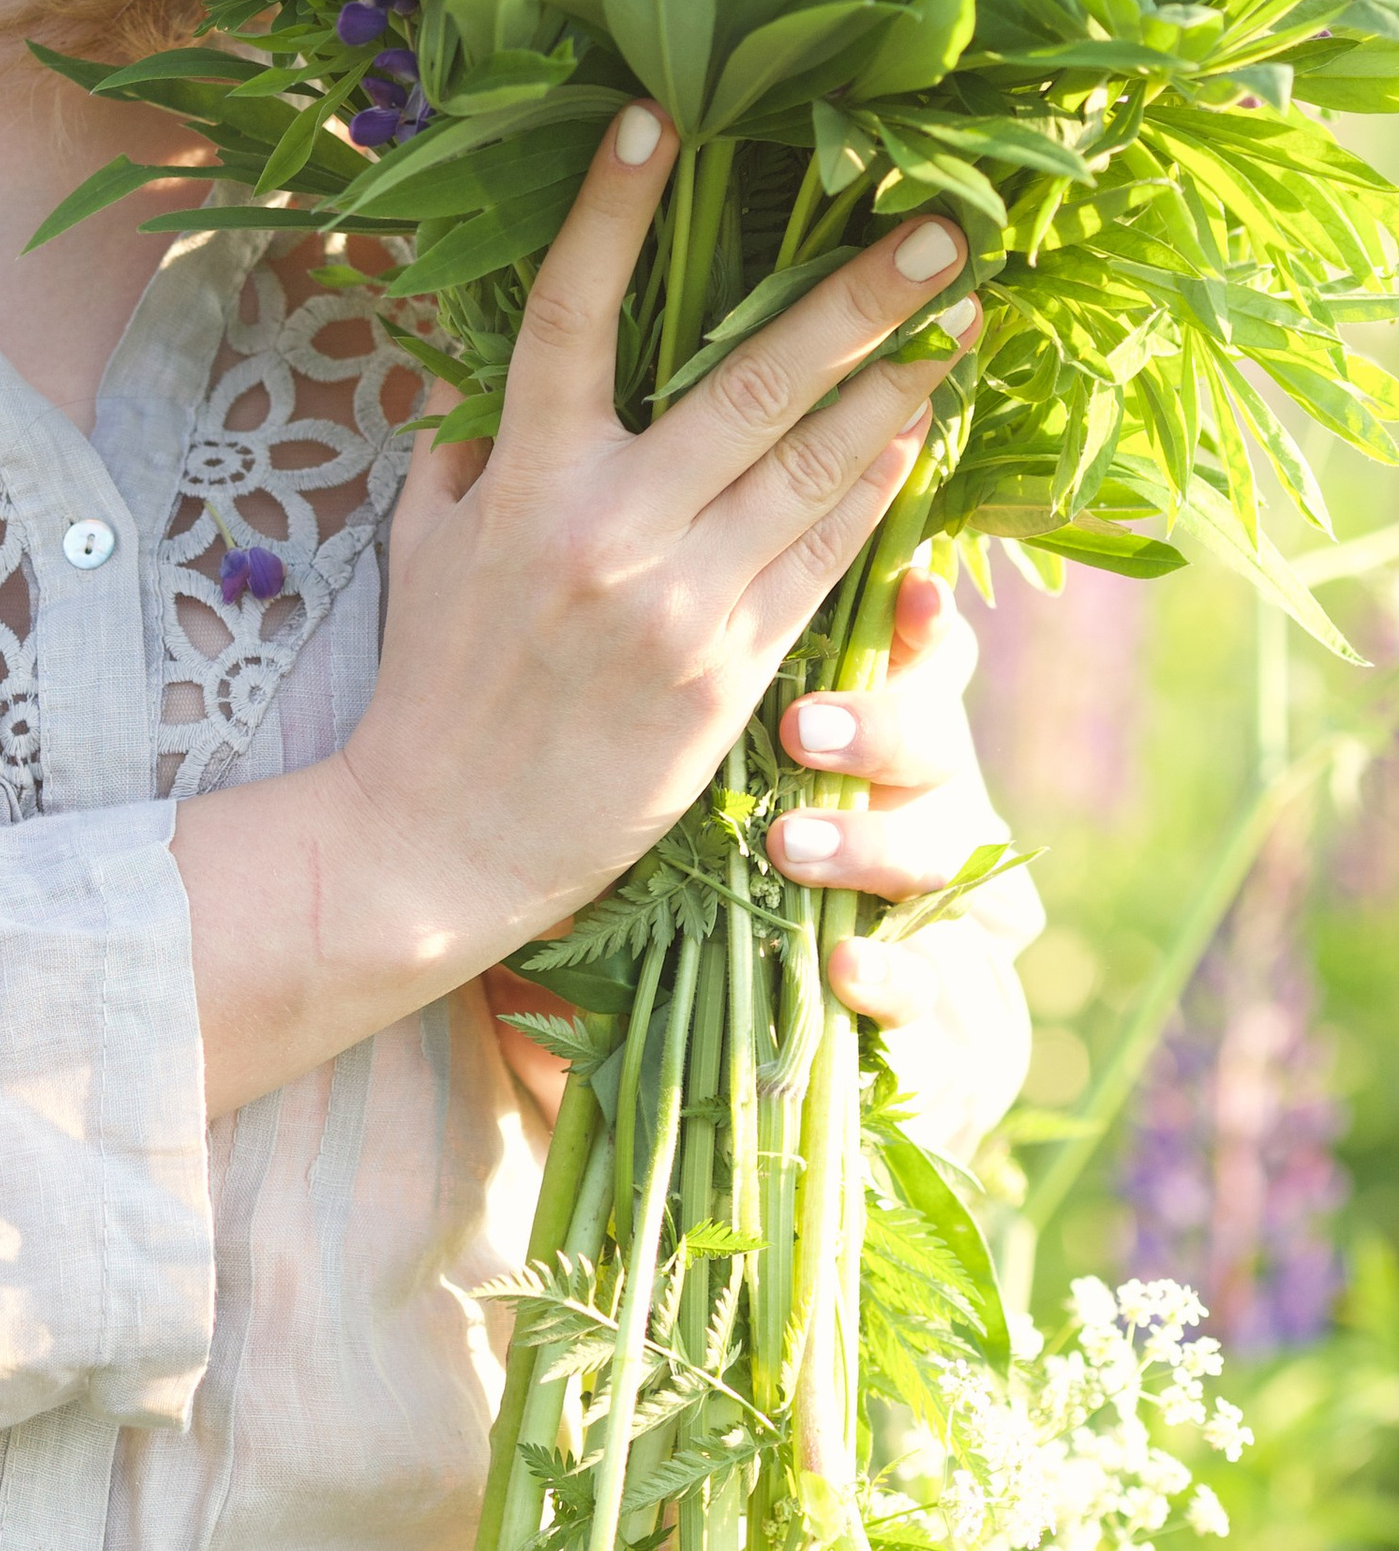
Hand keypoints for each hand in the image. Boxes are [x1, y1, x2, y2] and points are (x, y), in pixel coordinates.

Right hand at [170, 103, 980, 1123]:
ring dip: (897, 384)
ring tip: (962, 317)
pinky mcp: (735, 670)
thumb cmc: (433, 679)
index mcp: (523, 477)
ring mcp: (682, 600)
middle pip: (748, 383)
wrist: (447, 838)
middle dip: (853, 298)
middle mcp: (610, 526)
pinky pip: (825, 558)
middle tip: (937, 224)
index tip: (656, 116)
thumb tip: (499, 390)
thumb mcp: (424, 543)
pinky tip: (918, 434)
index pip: (570, 314)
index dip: (609, 210)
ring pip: (813, 466)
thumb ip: (468, 453)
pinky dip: (876, 489)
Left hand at [482, 573, 1037, 1140]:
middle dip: (881, 725)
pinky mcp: (918, 992)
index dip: (919, 617)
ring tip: (791, 847)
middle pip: (938, 733)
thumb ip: (672, 658)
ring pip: (944, 849)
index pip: (911, 646)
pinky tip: (844, 970)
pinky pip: (929, 984)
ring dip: (874, 841)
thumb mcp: (653, 744)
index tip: (905, 591)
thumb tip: (607, 536)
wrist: (665, 1015)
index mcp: (855, 713)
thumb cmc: (641, 839)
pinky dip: (892, 975)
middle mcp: (905, 791)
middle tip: (801, 728)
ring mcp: (918, 892)